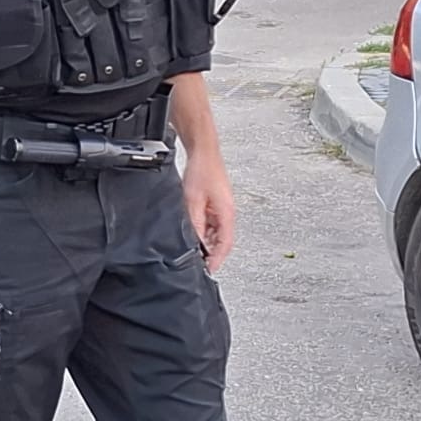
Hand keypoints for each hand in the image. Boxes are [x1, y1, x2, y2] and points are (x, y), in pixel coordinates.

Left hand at [182, 149, 235, 273]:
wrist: (203, 151)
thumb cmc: (201, 170)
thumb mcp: (193, 201)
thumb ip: (194, 224)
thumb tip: (194, 242)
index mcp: (226, 213)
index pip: (225, 244)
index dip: (217, 259)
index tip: (210, 269)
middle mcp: (227, 211)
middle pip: (222, 240)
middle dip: (211, 252)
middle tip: (199, 262)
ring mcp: (223, 207)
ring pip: (216, 231)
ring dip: (206, 240)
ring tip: (194, 248)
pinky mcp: (216, 202)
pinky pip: (212, 222)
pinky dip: (204, 229)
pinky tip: (193, 230)